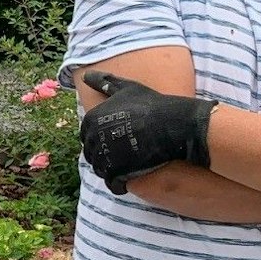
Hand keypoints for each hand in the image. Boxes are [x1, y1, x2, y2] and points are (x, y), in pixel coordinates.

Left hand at [78, 71, 218, 194]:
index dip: (102, 140)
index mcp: (91, 119)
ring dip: (113, 170)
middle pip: (93, 155)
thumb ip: (105, 82)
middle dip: (106, 156)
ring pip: (101, 170)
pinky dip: (120, 183)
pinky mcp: (118, 172)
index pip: (86, 137)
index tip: (119, 138)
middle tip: (127, 151)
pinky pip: (112, 183)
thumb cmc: (152, 105)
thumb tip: (86, 76)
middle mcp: (93, 137)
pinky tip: (132, 176)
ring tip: (131, 162)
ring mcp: (105, 155)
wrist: (175, 123)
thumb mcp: (126, 88)